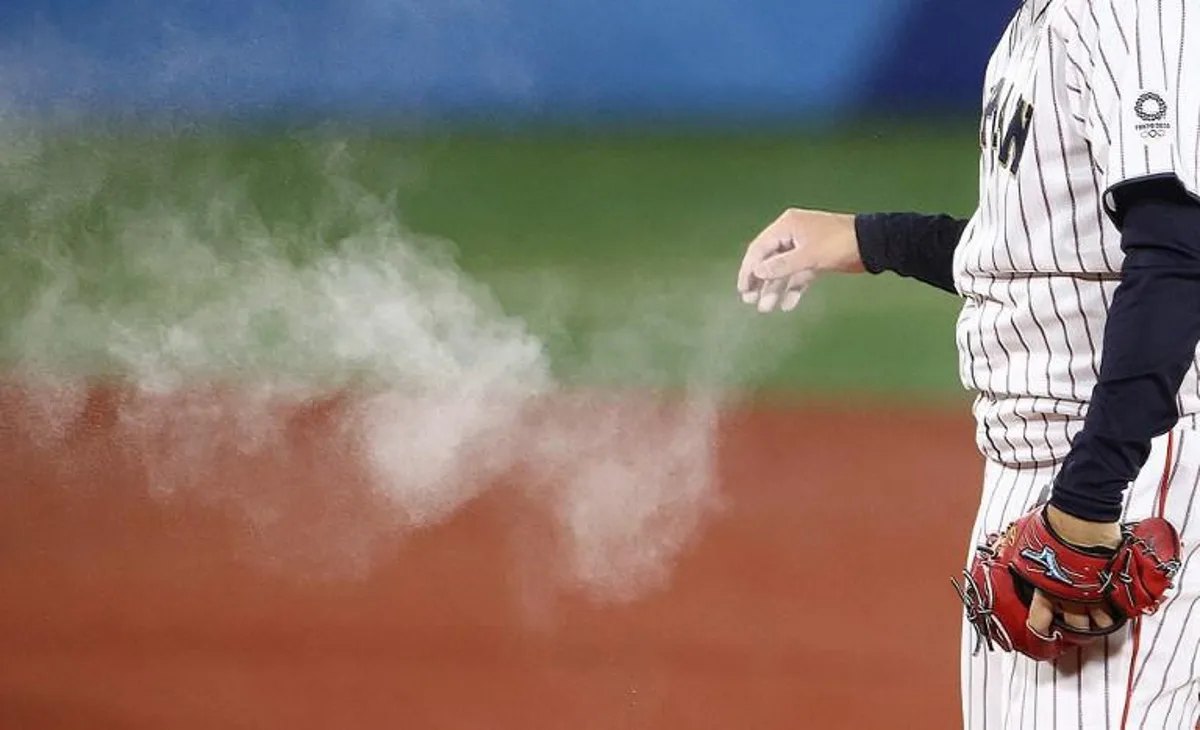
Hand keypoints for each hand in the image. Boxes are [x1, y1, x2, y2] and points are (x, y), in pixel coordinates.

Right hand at [736, 208, 862, 312]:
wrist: (872, 244)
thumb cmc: (839, 244)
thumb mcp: (809, 255)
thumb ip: (781, 265)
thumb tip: (757, 273)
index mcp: (787, 226)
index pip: (759, 249)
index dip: (749, 270)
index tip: (743, 289)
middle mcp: (792, 235)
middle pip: (768, 260)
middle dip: (760, 281)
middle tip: (751, 300)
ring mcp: (804, 248)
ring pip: (783, 270)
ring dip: (775, 289)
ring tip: (766, 308)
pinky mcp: (815, 260)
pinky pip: (798, 275)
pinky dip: (792, 289)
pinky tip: (787, 305)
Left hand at [1027, 505, 1122, 639]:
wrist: (1079, 518)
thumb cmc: (1049, 528)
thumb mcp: (1023, 545)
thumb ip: (1018, 557)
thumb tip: (1005, 554)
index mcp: (1043, 589)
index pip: (1039, 623)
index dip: (1039, 631)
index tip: (1041, 632)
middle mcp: (1068, 597)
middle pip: (1074, 627)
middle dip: (1072, 627)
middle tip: (1072, 622)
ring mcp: (1093, 595)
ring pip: (1098, 624)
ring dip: (1095, 622)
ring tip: (1094, 617)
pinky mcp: (1112, 587)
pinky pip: (1116, 610)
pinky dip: (1114, 611)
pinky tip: (1110, 606)